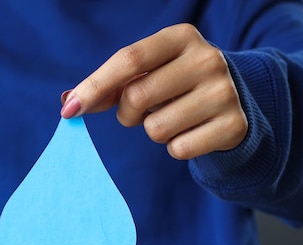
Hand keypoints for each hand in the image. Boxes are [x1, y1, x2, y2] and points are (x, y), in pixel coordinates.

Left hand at [60, 24, 247, 159]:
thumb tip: (68, 104)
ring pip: (156, 128)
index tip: (69, 110)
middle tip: (140, 112)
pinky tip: (192, 132)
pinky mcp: (234, 125)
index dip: (95, 86)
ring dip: (154, 130)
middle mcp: (207, 59)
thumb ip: (109, 86)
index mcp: (181, 37)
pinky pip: (179, 149)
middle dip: (127, 113)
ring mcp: (224, 92)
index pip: (129, 59)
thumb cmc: (175, 84)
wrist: (234, 100)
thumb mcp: (148, 73)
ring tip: (173, 118)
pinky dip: (176, 147)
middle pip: (137, 96)